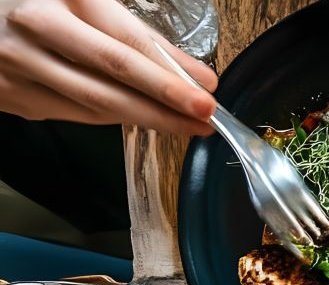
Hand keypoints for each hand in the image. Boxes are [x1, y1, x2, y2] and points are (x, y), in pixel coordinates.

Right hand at [0, 0, 215, 133]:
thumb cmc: (37, 2)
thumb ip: (128, 26)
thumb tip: (184, 68)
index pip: (126, 40)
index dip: (170, 68)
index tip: (207, 86)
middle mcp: (36, 28)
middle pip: (113, 76)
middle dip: (165, 102)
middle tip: (204, 115)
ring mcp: (18, 65)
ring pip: (94, 103)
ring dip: (147, 119)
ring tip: (184, 125)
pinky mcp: (10, 94)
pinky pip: (72, 112)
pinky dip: (111, 118)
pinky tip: (140, 118)